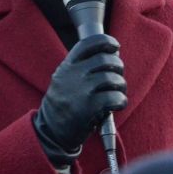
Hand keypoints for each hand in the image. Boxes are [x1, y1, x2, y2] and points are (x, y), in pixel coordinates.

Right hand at [33, 33, 127, 165]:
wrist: (51, 132)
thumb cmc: (63, 105)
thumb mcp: (63, 80)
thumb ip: (80, 68)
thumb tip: (110, 57)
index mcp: (67, 66)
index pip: (89, 43)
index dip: (106, 42)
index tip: (115, 47)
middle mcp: (73, 74)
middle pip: (105, 59)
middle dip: (118, 66)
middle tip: (118, 76)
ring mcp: (81, 90)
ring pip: (112, 78)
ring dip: (121, 85)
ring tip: (118, 92)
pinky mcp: (89, 107)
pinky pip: (115, 97)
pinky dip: (121, 100)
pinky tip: (118, 104)